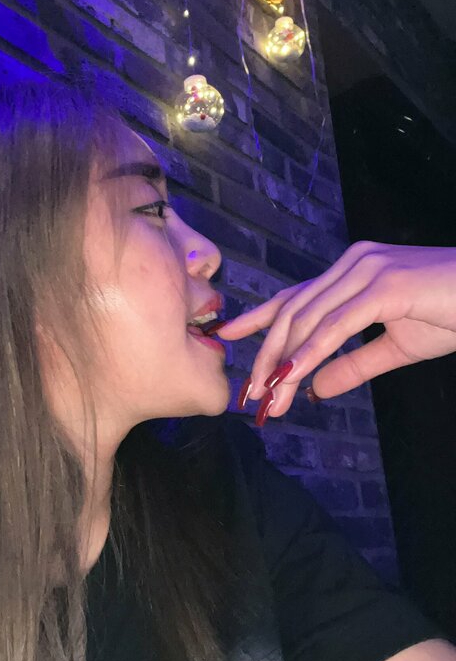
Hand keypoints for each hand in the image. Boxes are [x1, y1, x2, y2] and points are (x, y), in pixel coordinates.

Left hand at [215, 242, 455, 418]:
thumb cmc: (454, 314)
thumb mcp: (396, 349)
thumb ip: (354, 365)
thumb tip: (317, 389)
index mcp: (353, 271)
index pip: (296, 296)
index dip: (259, 319)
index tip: (228, 339)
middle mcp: (353, 262)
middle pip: (294, 310)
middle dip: (266, 354)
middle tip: (250, 394)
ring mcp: (367, 269)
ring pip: (309, 319)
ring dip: (283, 362)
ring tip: (267, 397)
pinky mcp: (384, 285)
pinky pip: (337, 324)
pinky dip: (310, 352)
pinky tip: (292, 376)